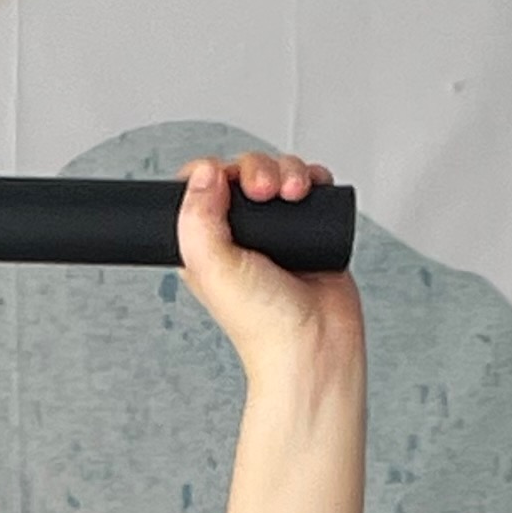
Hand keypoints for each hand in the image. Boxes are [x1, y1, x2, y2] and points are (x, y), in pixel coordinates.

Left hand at [176, 148, 362, 389]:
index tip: (226, 181)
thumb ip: (197, 221)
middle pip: (242, 172)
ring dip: (287, 170)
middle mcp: (240, 235)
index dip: (212, 172)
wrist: (314, 344)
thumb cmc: (263, 324)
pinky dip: (313, 177)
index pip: (200, 186)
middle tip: (264, 191)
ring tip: (295, 193)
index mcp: (206, 243)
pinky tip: (312, 191)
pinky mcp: (310, 229)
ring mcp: (276, 230)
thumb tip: (204, 173)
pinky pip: (311, 184)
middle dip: (256, 168)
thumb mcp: (213, 270)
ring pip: (278, 172)